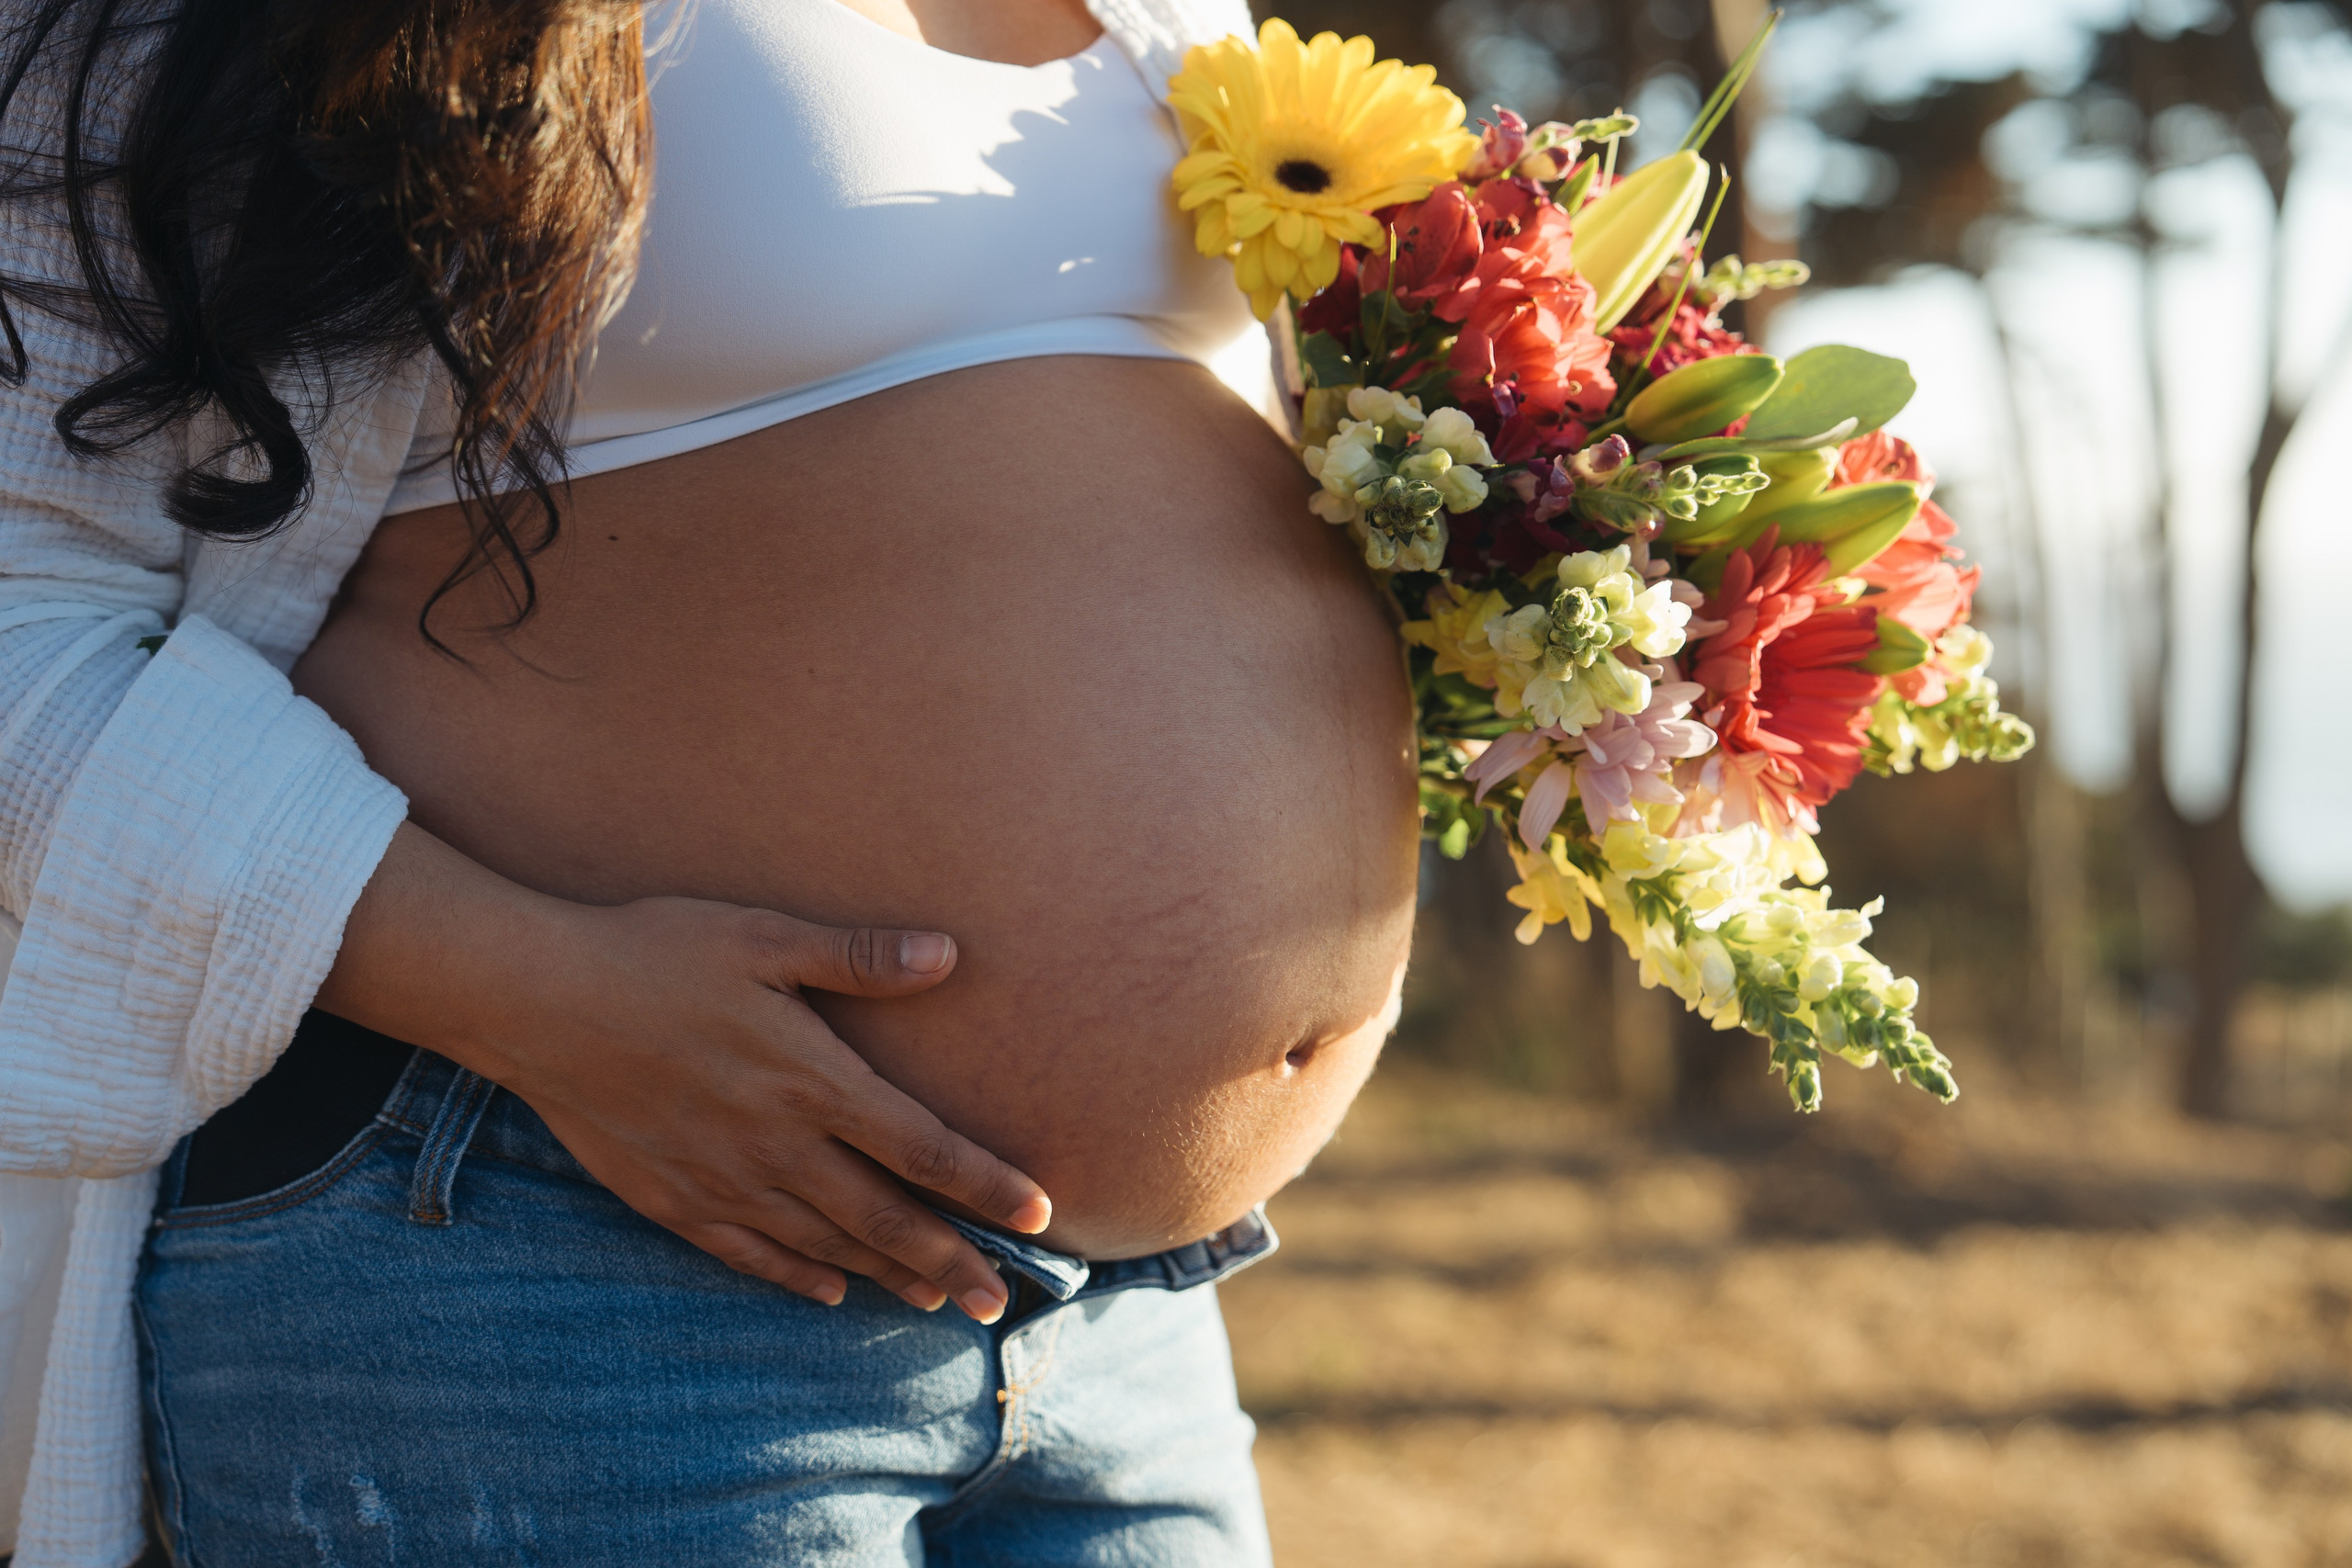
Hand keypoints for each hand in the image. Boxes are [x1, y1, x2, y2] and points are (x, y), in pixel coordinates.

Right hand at [317, 824, 1049, 1320]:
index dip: (986, 1185)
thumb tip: (949, 955)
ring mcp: (721, 1179)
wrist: (534, 998)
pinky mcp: (671, 1197)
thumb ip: (859, 957)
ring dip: (885, 1275)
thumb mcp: (763, 936)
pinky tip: (827, 1292)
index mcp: (811, 1079)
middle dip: (951, 1261)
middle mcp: (776, 1144)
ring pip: (823, 1244)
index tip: (1042, 1215)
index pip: (923, 1147)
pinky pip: (748, 1254)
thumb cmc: (654, 952)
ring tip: (934, 1303)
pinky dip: (796, 1277)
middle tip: (1000, 1302)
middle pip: (884, 1218)